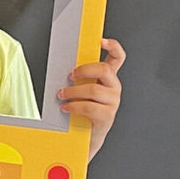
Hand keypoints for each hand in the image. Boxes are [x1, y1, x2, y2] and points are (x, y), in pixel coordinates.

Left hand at [58, 38, 125, 160]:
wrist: (85, 138)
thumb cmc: (81, 110)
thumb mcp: (80, 90)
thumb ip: (78, 77)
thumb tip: (63, 67)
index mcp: (108, 79)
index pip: (118, 57)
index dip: (113, 46)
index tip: (102, 40)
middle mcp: (113, 88)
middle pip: (104, 70)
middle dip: (84, 70)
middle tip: (70, 76)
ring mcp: (112, 102)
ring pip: (93, 89)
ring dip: (73, 91)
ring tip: (62, 95)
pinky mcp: (107, 116)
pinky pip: (89, 106)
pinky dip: (73, 105)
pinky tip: (66, 107)